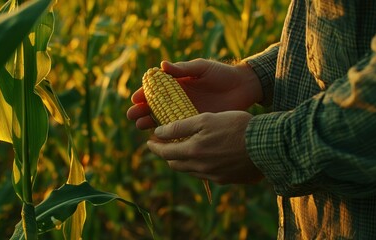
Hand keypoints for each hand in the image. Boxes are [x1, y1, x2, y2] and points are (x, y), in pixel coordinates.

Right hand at [127, 59, 261, 129]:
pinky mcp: (195, 124)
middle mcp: (177, 100)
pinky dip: (168, 135)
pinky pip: (178, 131)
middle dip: (141, 111)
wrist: (242, 87)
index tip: (135, 98)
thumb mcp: (201, 68)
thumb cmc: (221, 73)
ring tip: (141, 126)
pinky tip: (160, 138)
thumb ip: (183, 68)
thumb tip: (161, 66)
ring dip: (149, 123)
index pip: (154, 91)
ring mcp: (185, 113)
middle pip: (153, 107)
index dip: (143, 94)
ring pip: (162, 121)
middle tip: (133, 115)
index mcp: (176, 85)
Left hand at [147, 111, 263, 184]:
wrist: (267, 144)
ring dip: (183, 161)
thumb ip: (180, 127)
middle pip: (176, 165)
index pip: (165, 153)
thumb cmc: (236, 126)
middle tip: (165, 145)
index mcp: (193, 152)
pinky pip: (207, 174)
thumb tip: (158, 132)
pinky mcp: (228, 179)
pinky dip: (200, 165)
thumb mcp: (205, 119)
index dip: (155, 147)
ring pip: (191, 170)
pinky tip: (206, 156)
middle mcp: (201, 168)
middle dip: (167, 155)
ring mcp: (215, 176)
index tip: (150, 141)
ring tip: (184, 150)